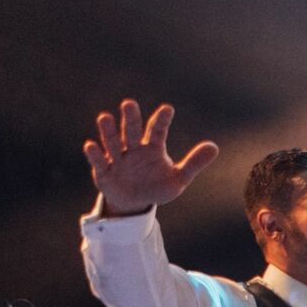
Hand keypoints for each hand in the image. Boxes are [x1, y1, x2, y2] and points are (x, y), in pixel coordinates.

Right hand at [82, 100, 219, 215]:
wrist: (136, 202)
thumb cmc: (157, 186)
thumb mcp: (179, 178)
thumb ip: (194, 163)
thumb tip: (214, 147)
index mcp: (152, 148)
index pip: (157, 131)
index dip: (162, 121)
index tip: (168, 109)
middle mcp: (134, 149)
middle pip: (132, 131)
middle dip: (130, 118)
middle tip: (129, 103)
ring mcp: (118, 159)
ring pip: (113, 142)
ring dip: (108, 131)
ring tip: (105, 117)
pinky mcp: (104, 171)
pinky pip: (99, 161)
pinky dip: (95, 154)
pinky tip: (92, 145)